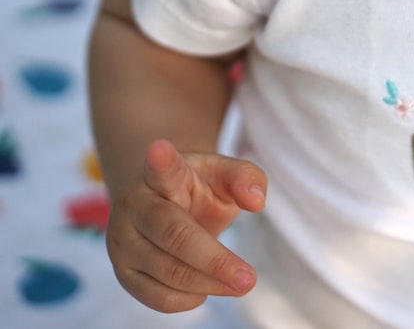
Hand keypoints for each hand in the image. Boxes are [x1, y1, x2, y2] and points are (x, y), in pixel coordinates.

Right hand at [105, 139, 267, 311]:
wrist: (158, 204)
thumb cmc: (197, 187)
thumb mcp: (223, 173)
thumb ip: (246, 178)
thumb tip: (257, 202)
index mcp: (160, 175)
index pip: (162, 168)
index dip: (162, 161)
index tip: (159, 148)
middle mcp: (135, 207)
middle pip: (174, 236)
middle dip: (214, 261)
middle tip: (249, 279)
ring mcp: (123, 242)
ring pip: (168, 272)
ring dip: (209, 283)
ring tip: (241, 283)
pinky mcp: (124, 273)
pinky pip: (158, 297)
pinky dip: (189, 299)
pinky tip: (208, 287)